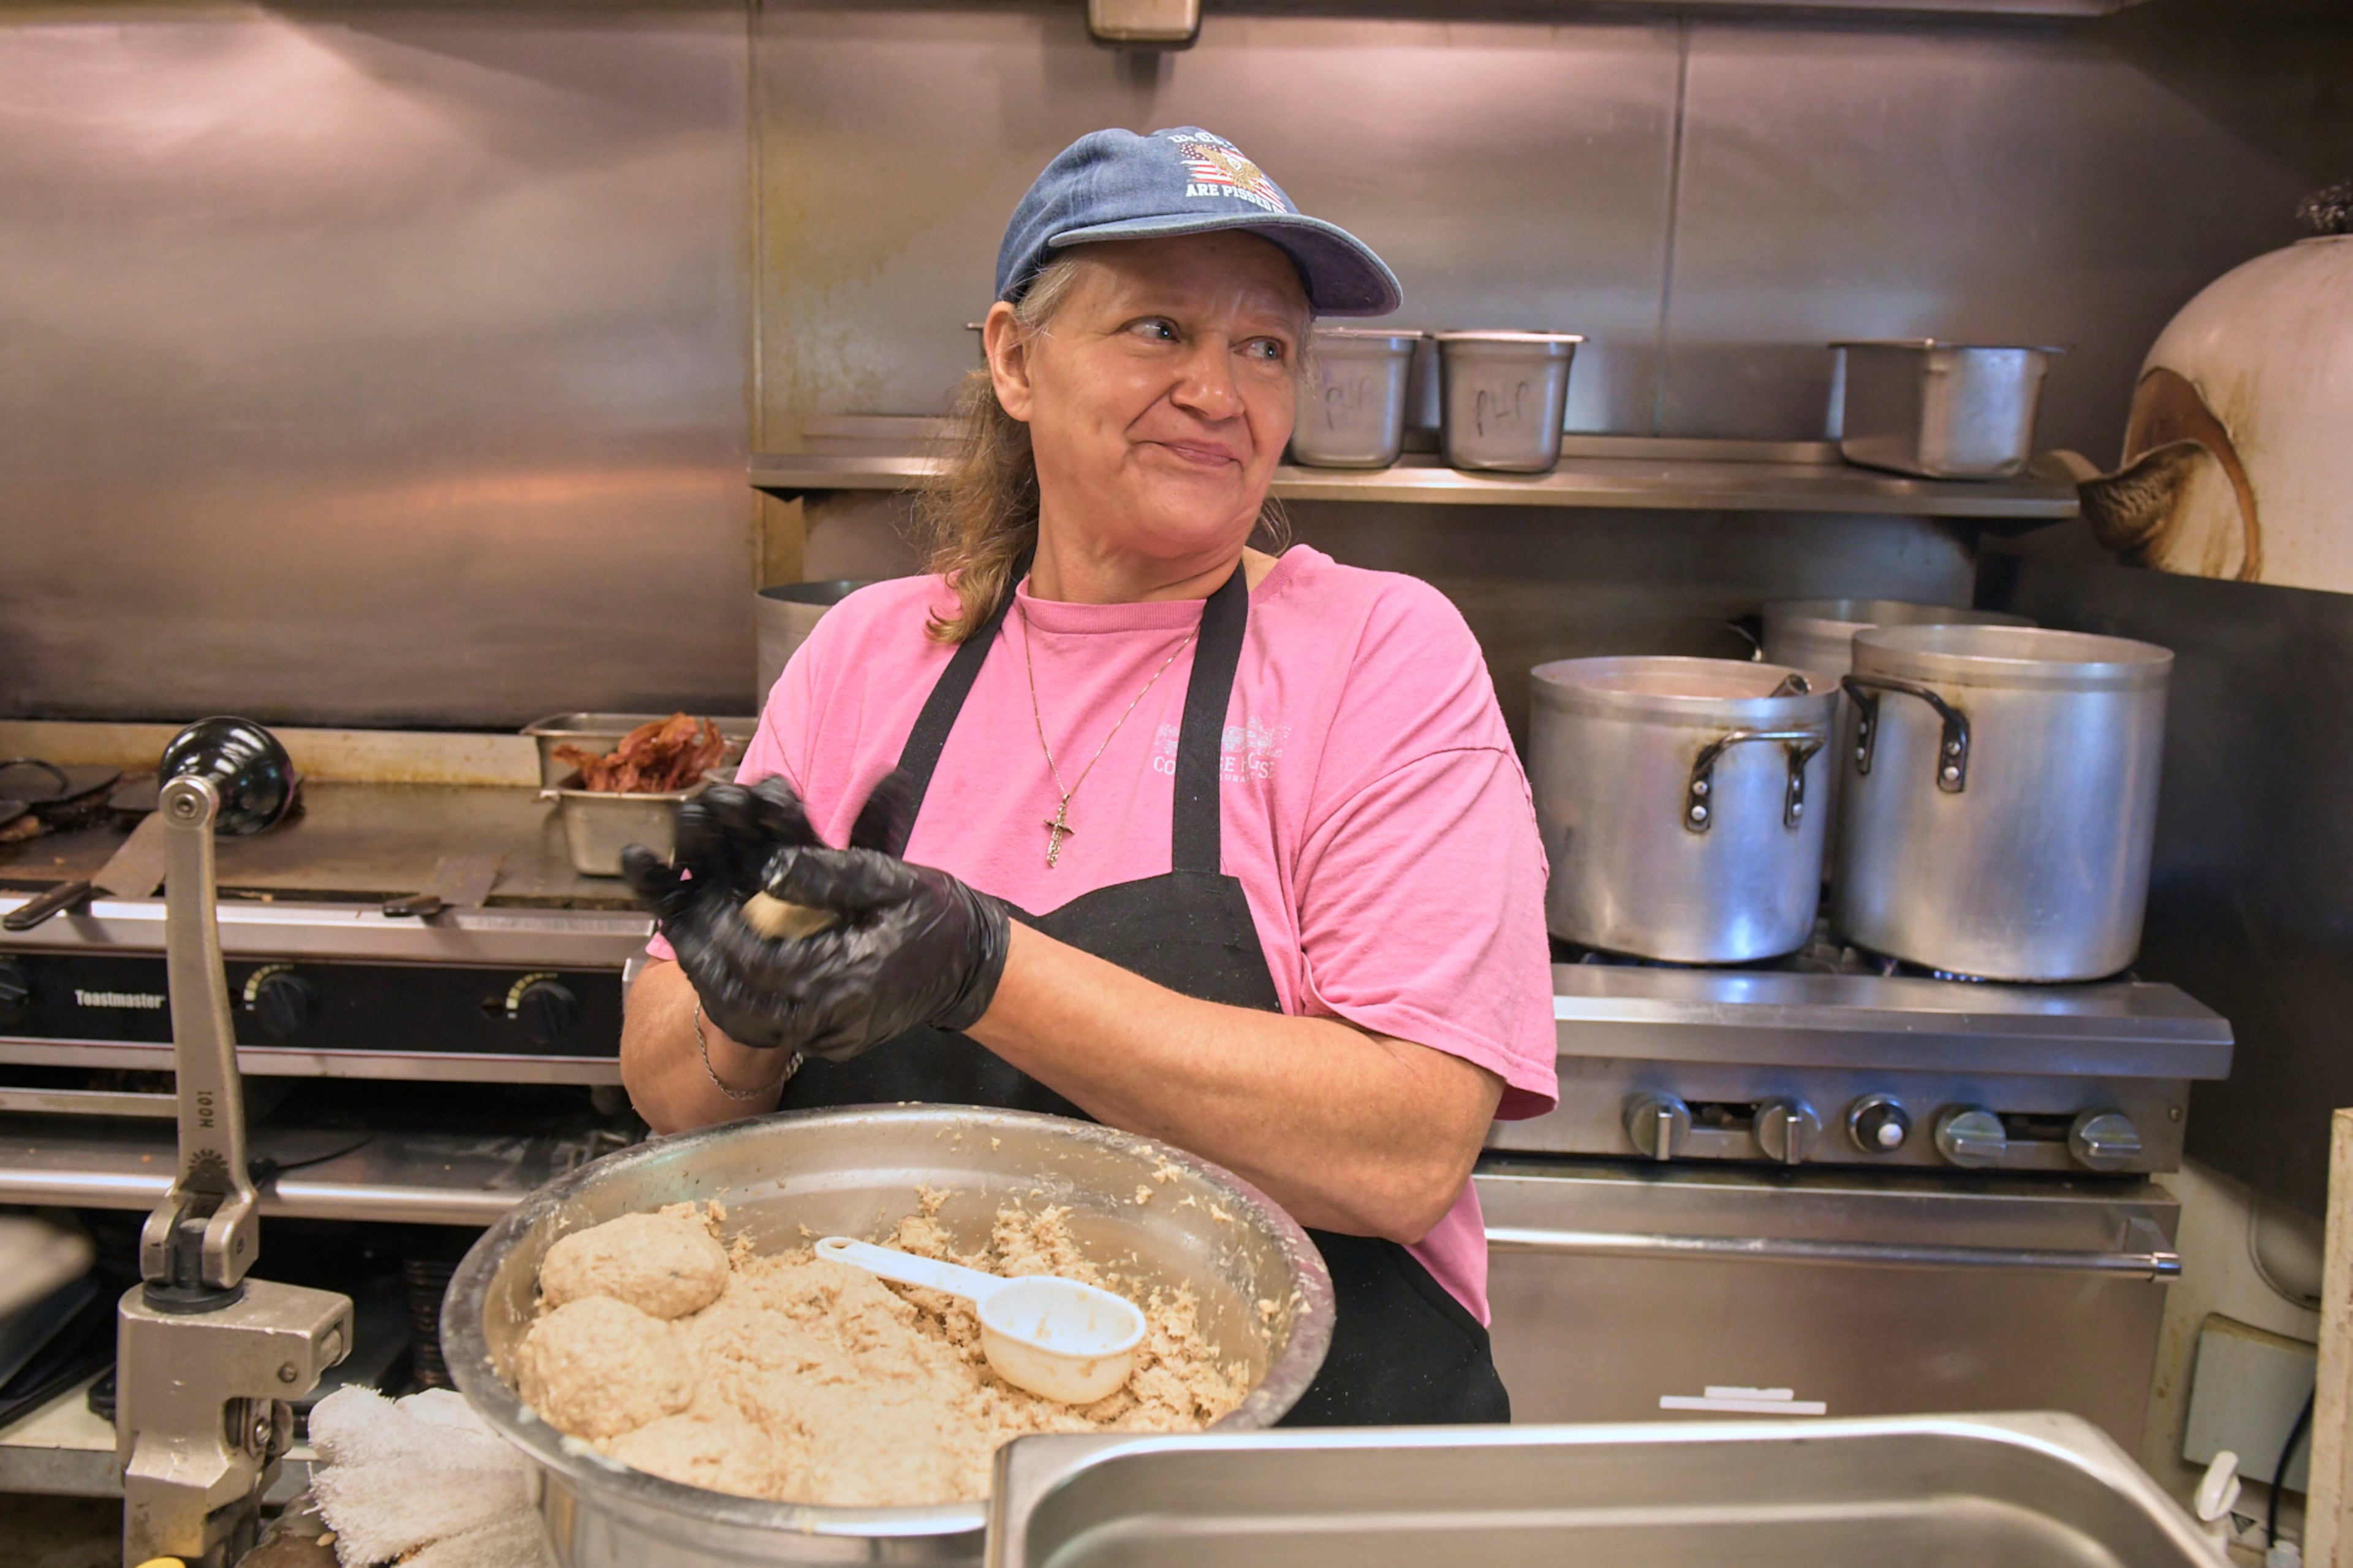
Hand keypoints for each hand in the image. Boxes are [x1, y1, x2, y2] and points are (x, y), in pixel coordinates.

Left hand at [621, 775, 1010, 1062]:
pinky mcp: (831, 1044)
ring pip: (750, 1022)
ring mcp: (830, 1038)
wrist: (970, 965)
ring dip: (716, 983)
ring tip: (691, 945)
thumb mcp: (885, 877)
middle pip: (741, 1001)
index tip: (700, 900)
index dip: (721, 932)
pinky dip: (743, 999)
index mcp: (844, 977)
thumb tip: (767, 867)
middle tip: (677, 926)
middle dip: (704, 961)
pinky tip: (726, 967)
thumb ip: (824, 874)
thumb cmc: (932, 913)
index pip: (758, 962)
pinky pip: (772, 1028)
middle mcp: (831, 1019)